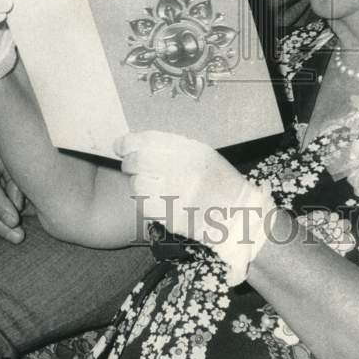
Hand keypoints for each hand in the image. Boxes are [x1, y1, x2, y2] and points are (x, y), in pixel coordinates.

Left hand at [115, 131, 273, 283]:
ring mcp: (176, 196)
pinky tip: (153, 198)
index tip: (120, 144)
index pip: (149, 141)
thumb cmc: (219, 181)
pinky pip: (144, 206)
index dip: (129, 142)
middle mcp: (182, 171)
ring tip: (148, 182)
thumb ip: (172, 147)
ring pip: (137, 185)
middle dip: (129, 162)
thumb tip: (137, 144)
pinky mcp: (171, 217)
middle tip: (132, 164)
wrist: (238, 215)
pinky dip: (144, 201)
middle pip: (138, 162)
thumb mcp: (202, 154)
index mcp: (191, 152)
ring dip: (137, 182)